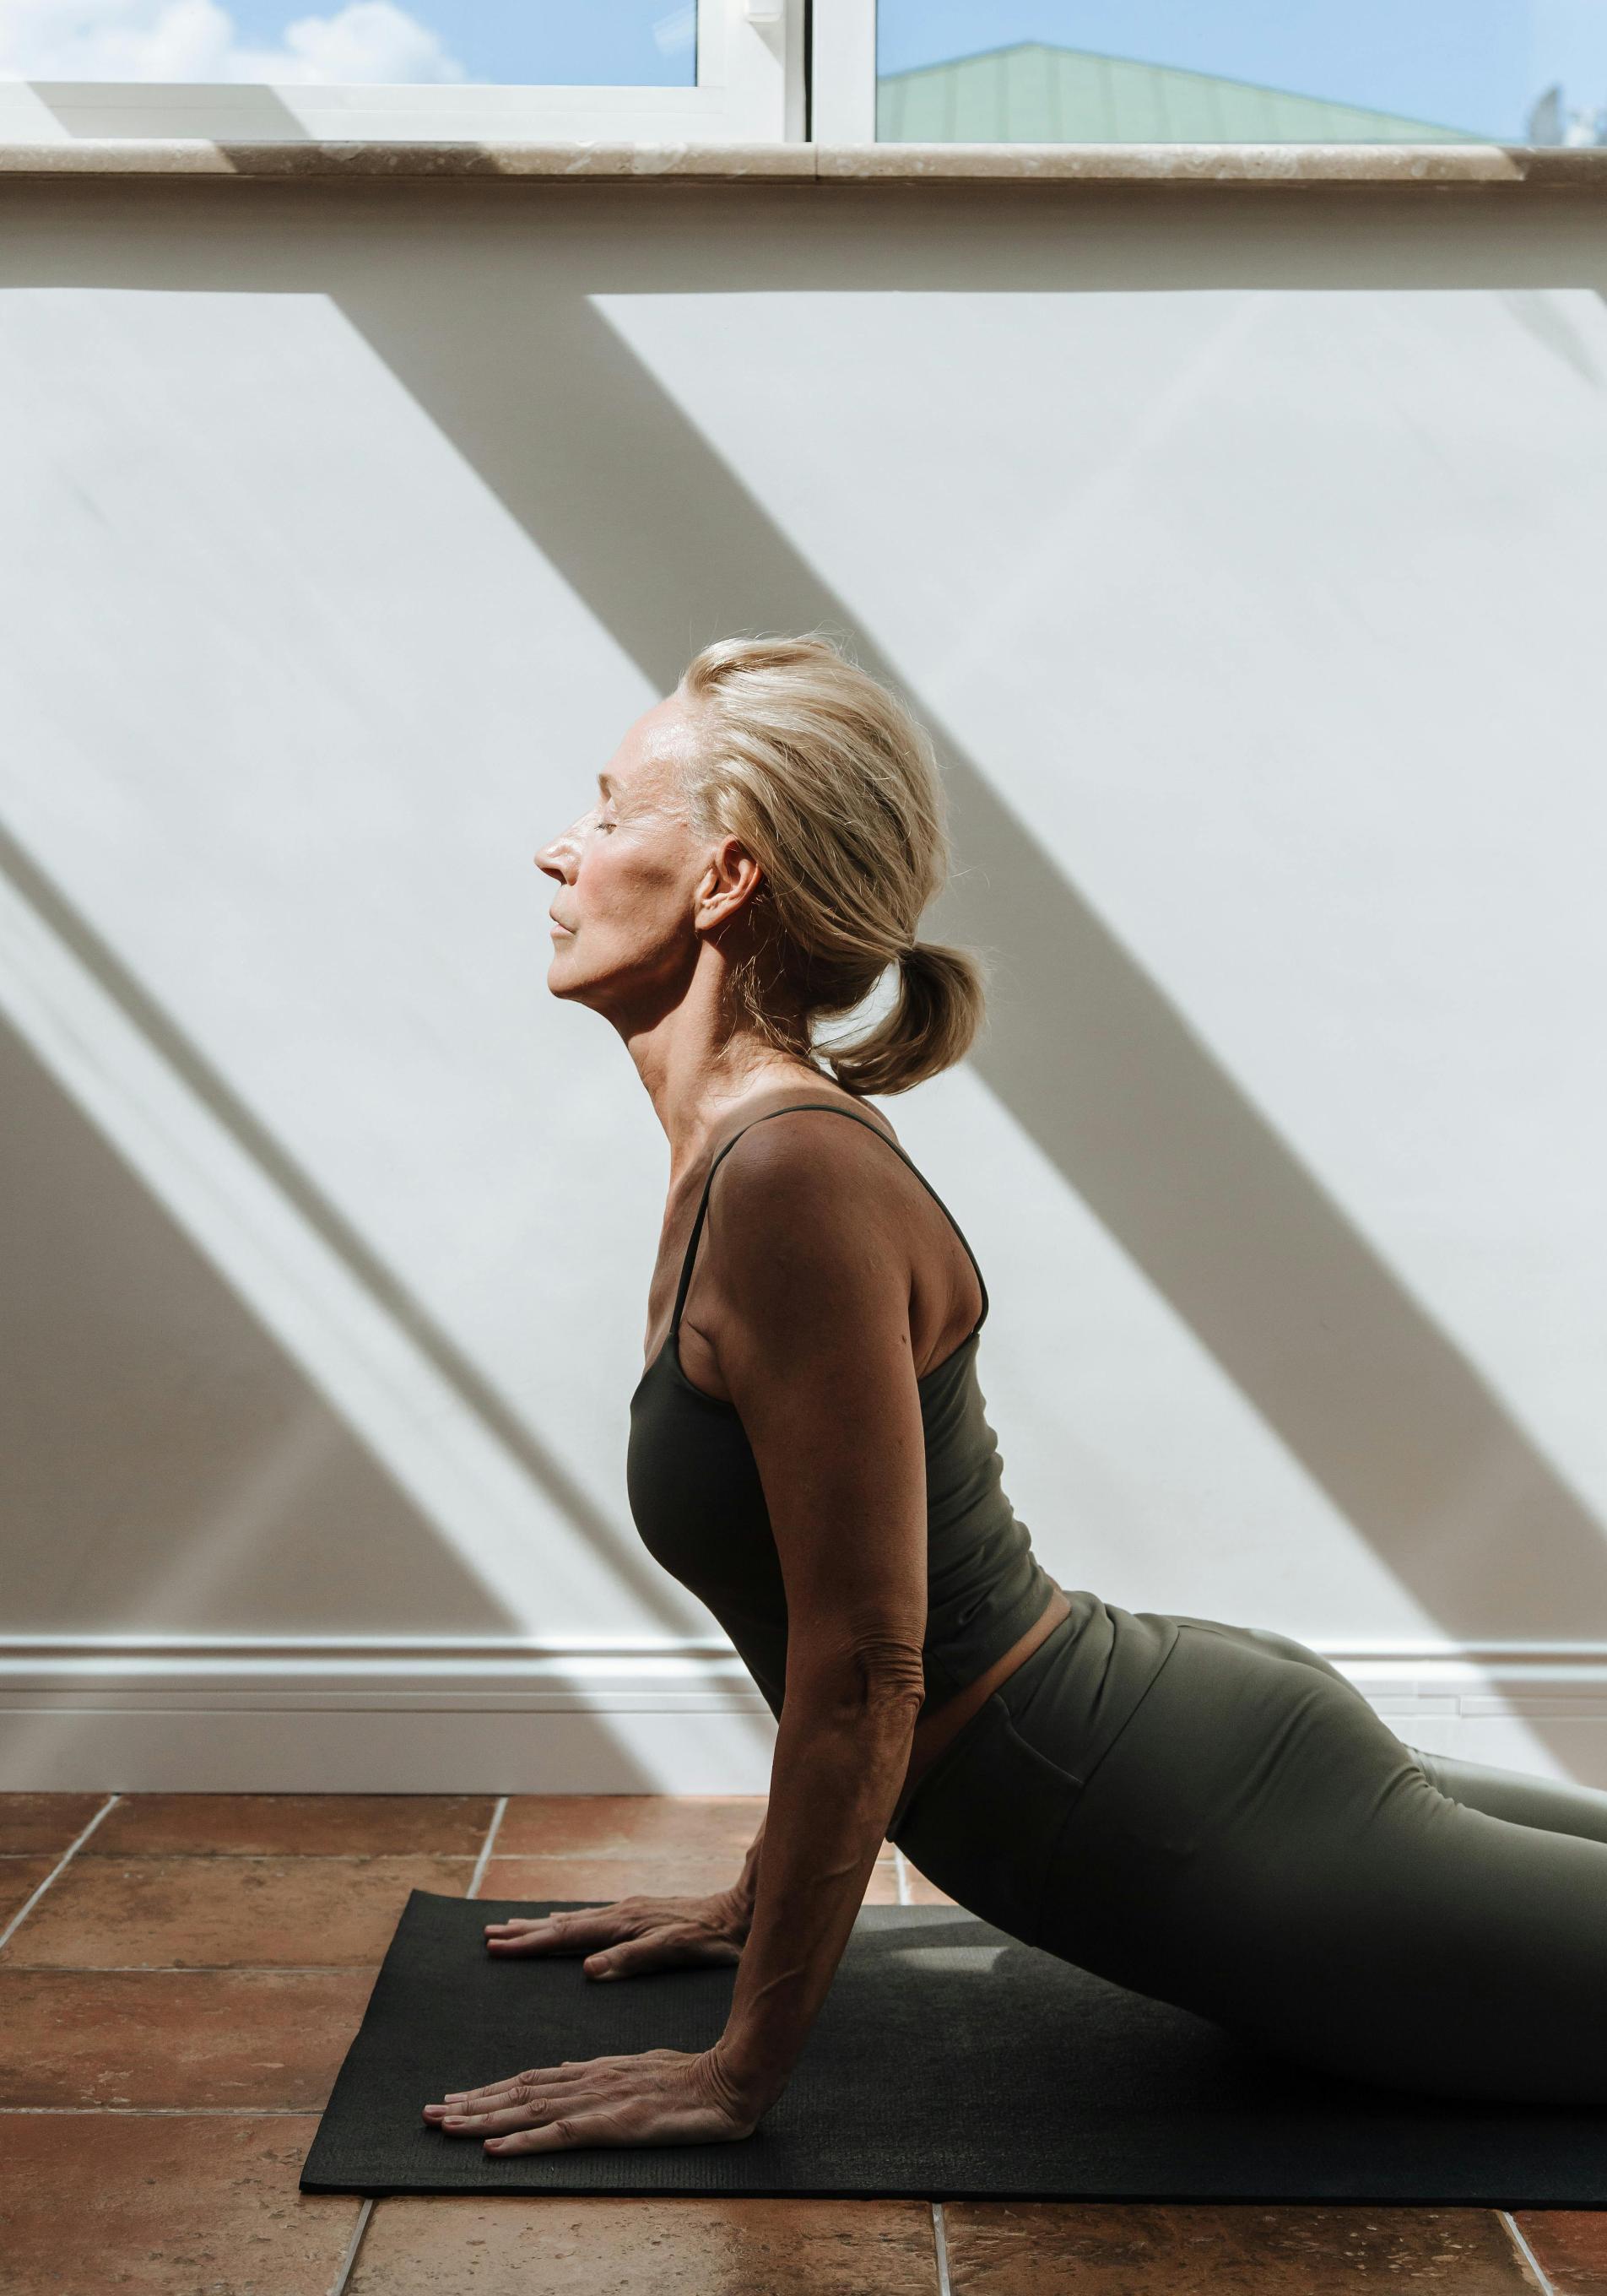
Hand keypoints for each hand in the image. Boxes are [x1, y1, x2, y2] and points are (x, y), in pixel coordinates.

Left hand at [422, 2046, 762, 2153]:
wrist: (732, 2080)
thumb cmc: (693, 2079)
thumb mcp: (640, 2069)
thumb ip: (601, 2074)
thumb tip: (564, 2073)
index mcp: (595, 2070)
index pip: (530, 2080)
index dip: (489, 2091)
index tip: (454, 2100)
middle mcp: (589, 2080)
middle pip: (517, 2093)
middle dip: (469, 2104)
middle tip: (427, 2113)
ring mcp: (599, 2101)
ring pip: (527, 2111)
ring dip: (481, 2120)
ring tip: (444, 2126)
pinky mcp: (613, 2124)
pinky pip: (558, 2135)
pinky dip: (522, 2143)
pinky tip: (494, 2149)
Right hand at [480, 1892, 747, 1979]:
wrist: (740, 1913)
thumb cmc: (710, 1938)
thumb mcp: (673, 1950)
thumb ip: (631, 1958)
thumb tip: (587, 1969)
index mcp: (622, 1925)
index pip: (564, 1936)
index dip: (529, 1944)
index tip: (495, 1946)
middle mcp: (619, 1913)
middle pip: (561, 1924)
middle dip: (524, 1932)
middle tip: (487, 1936)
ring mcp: (628, 1913)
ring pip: (574, 1920)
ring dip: (541, 1926)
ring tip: (512, 1927)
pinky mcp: (638, 1916)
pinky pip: (591, 1920)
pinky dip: (567, 1923)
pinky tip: (563, 1924)